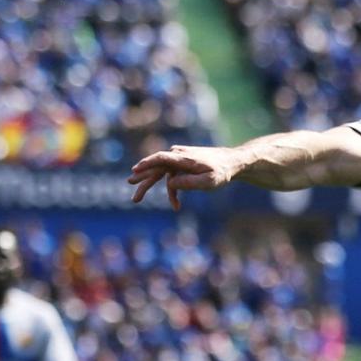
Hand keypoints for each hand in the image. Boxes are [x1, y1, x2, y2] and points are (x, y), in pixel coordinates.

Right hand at [127, 145, 243, 209]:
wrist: (231, 163)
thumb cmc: (221, 172)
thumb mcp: (208, 181)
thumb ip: (189, 183)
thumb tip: (170, 183)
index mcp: (183, 158)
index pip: (161, 158)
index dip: (147, 164)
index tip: (135, 170)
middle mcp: (178, 156)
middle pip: (156, 167)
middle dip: (142, 178)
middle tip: (129, 184)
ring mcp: (179, 160)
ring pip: (161, 174)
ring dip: (151, 186)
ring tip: (136, 199)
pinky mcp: (181, 166)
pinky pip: (172, 178)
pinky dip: (173, 191)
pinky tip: (176, 204)